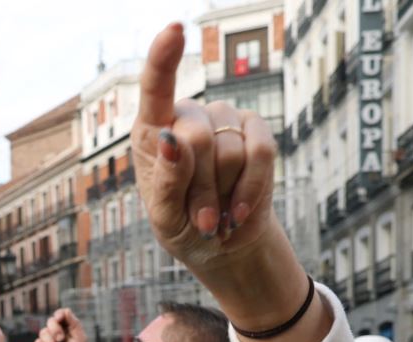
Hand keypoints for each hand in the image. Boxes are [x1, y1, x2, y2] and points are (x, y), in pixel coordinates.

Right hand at [33, 309, 85, 341]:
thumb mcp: (80, 338)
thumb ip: (74, 323)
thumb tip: (66, 310)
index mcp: (67, 328)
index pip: (61, 315)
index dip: (59, 314)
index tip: (60, 318)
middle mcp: (56, 332)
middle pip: (51, 321)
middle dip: (55, 330)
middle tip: (61, 339)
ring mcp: (47, 340)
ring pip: (43, 332)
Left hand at [131, 25, 324, 341]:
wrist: (222, 242)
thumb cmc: (183, 227)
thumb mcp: (165, 216)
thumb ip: (167, 181)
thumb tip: (171, 139)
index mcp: (152, 131)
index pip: (157, 86)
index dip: (165, 56)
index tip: (174, 29)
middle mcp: (188, 117)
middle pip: (196, 138)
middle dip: (199, 188)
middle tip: (201, 220)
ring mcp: (224, 121)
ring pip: (229, 151)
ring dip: (223, 195)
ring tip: (216, 217)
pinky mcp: (255, 133)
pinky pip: (260, 153)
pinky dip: (250, 190)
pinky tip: (237, 212)